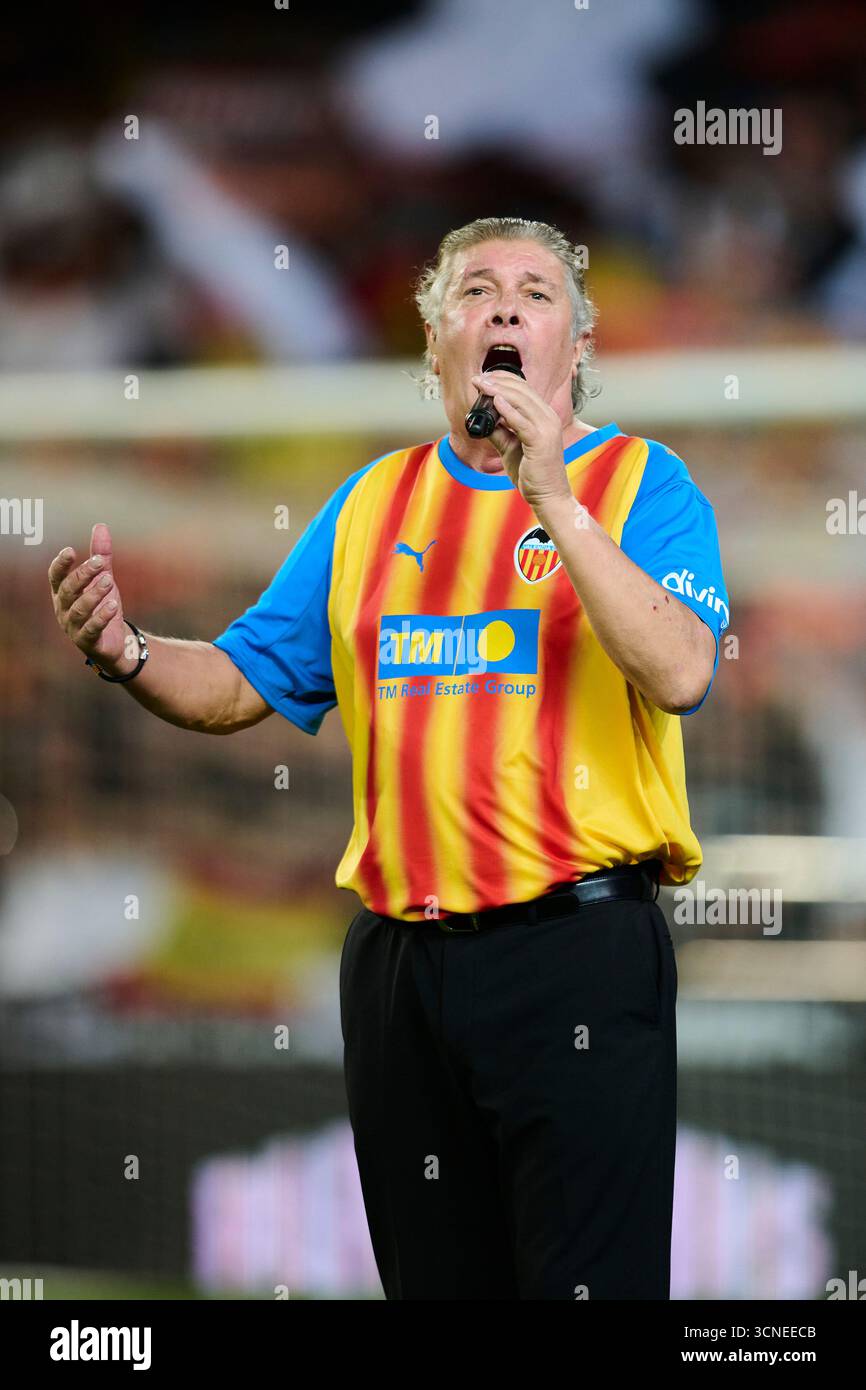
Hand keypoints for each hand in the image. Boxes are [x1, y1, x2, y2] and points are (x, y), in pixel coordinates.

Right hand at [48, 522, 134, 674]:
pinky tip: (112, 605)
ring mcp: (74, 626)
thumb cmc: (103, 607)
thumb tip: (101, 526)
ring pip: (79, 609)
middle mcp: (64, 609)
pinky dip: (101, 617)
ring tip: (109, 581)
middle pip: (68, 589)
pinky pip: (91, 629)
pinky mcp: (88, 641)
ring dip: (93, 593)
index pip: (55, 576)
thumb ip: (101, 555)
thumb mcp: (103, 579)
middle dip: (83, 574)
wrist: (115, 643)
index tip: (70, 550)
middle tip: (100, 562)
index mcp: (64, 593)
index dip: (60, 564)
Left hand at [471, 370, 572, 512]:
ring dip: (498, 391)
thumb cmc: (532, 473)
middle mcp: (548, 418)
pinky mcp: (541, 441)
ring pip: (521, 401)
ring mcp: (547, 428)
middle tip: (477, 379)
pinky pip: (522, 422)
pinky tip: (494, 402)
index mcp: (544, 417)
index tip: (482, 379)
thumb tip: (483, 419)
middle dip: (497, 382)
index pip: (524, 389)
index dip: (503, 380)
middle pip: (522, 390)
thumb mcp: (510, 448)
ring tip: (481, 386)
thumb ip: (499, 431)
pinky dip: (508, 410)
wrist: (547, 496)